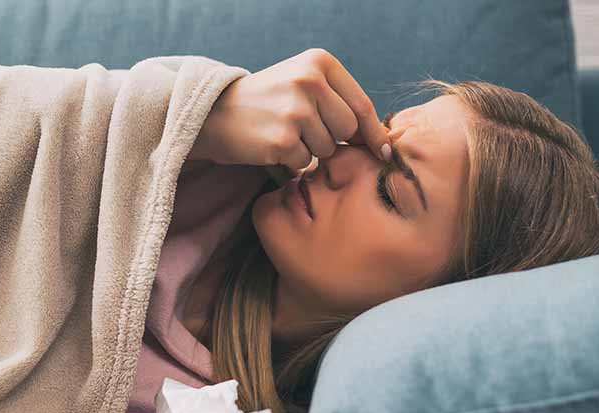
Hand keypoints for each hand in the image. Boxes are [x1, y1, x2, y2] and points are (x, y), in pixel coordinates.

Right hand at [187, 48, 390, 174]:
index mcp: (319, 63)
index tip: (383, 152)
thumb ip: (338, 101)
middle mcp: (309, 81)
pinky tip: (269, 145)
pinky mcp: (282, 138)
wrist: (213, 113)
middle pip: (347, 129)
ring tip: (282, 133)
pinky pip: (303, 163)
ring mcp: (296, 110)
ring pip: (326, 149)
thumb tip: (385, 142)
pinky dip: (289, 161)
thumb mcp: (302, 84)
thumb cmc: (266, 103)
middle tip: (301, 130)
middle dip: (331, 139)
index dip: (374, 133)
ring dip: (308, 150)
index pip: (361, 105)